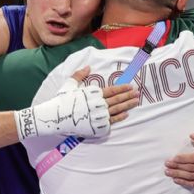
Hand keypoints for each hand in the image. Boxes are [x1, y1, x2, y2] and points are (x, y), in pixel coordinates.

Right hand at [14, 67, 135, 139]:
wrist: (55, 117)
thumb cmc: (62, 100)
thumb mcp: (69, 84)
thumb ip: (80, 74)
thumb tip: (89, 66)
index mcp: (93, 93)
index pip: (112, 90)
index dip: (122, 88)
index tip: (130, 86)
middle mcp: (97, 104)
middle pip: (117, 100)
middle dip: (129, 96)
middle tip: (138, 93)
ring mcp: (98, 116)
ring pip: (116, 110)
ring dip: (127, 105)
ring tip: (136, 101)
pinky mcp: (96, 126)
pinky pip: (111, 122)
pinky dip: (119, 118)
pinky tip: (126, 114)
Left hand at [166, 130, 193, 193]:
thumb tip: (192, 135)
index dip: (184, 159)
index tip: (173, 158)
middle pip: (192, 168)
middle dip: (177, 167)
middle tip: (166, 165)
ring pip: (192, 177)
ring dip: (179, 175)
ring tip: (168, 172)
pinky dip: (185, 183)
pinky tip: (176, 180)